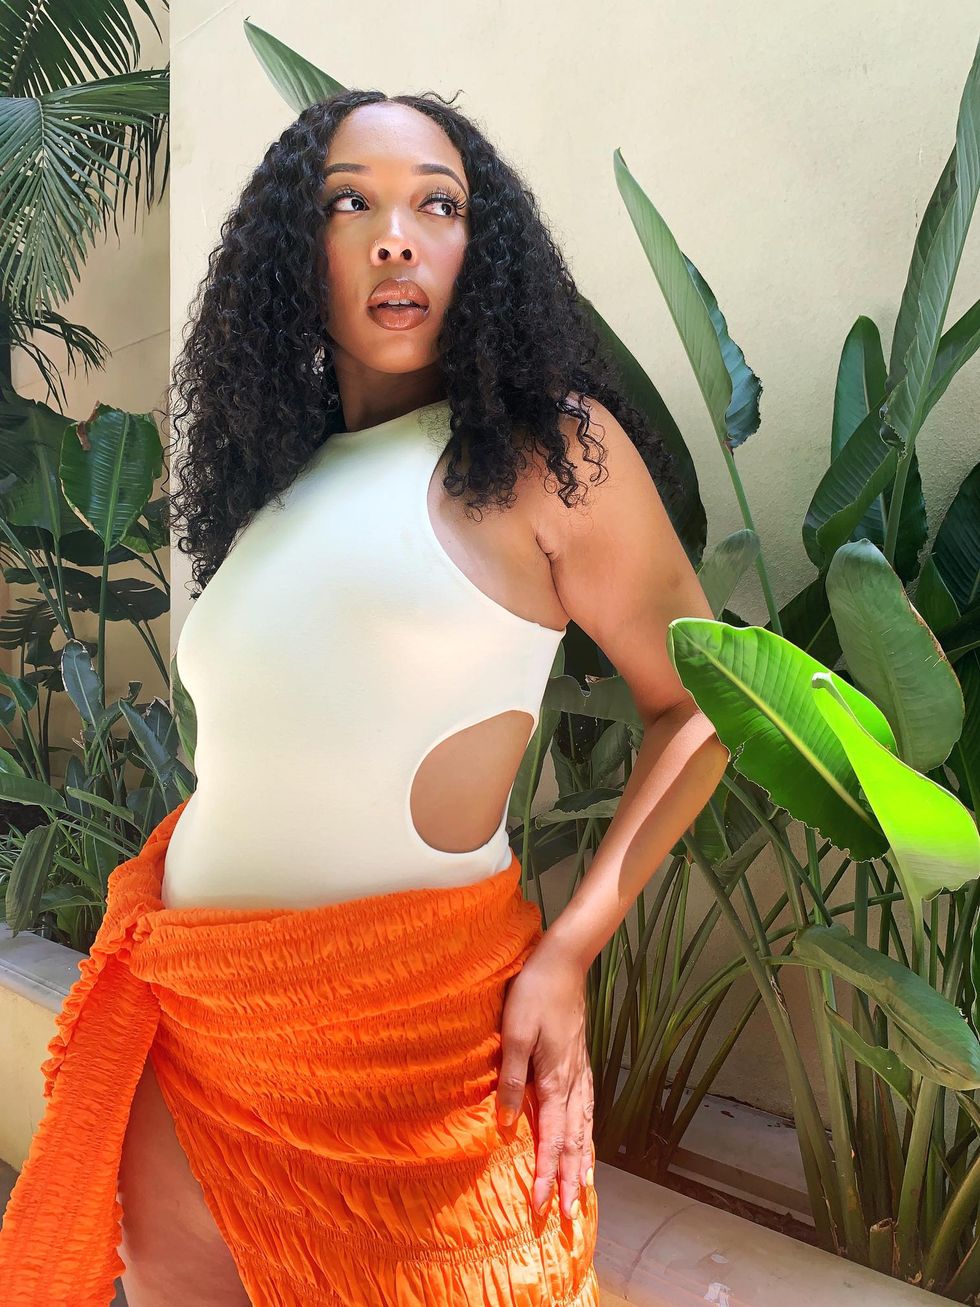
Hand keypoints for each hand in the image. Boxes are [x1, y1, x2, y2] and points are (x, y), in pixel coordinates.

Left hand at [495, 934, 594, 1218]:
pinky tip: (585, 1142)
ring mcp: (580, 1072)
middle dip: (568, 1181)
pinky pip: (586, 1109)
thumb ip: (513, 1079)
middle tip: (569, 1218)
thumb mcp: (514, 1032)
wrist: (564, 961)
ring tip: (581, 1192)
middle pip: (573, 1141)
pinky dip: (587, 1134)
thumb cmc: (533, 992)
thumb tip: (510, 1125)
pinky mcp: (580, 1062)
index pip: (552, 1139)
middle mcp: (573, 1082)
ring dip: (581, 1162)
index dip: (545, 1175)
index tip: (540, 1207)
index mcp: (555, 1079)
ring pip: (584, 1128)